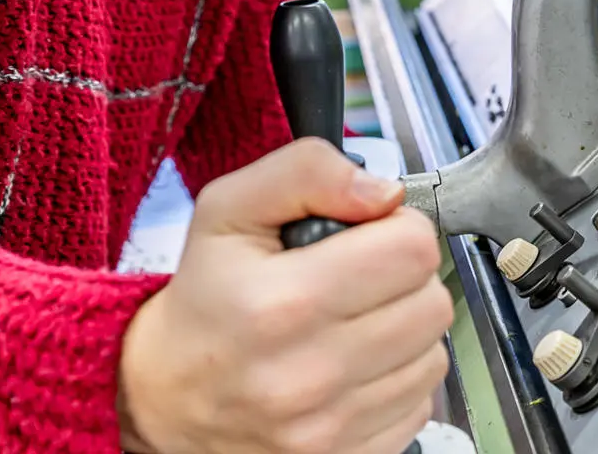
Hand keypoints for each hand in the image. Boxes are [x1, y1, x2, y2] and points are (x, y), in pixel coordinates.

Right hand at [119, 138, 452, 453]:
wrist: (163, 398)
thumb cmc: (204, 301)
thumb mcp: (228, 212)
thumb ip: (306, 173)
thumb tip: (383, 191)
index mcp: (283, 302)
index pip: (414, 248)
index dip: (398, 230)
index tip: (368, 237)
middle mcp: (310, 372)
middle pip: (434, 302)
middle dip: (405, 281)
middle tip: (359, 282)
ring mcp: (330, 425)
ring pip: (435, 354)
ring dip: (405, 332)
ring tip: (352, 325)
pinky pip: (421, 404)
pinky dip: (397, 381)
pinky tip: (353, 369)